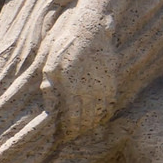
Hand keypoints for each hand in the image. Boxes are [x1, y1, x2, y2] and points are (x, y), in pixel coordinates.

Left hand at [41, 6, 115, 136]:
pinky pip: (111, 102)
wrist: (90, 27)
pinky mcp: (112, 78)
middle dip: (81, 129)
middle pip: (86, 118)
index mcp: (70, 86)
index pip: (72, 118)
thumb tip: (51, 107)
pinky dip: (107, 112)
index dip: (69, 130)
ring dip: (93, 123)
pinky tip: (102, 116)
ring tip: (88, 128)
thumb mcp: (50, 63)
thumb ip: (49, 86)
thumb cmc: (65, 44)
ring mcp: (102, 84)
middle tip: (76, 135)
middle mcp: (88, 88)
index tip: (66, 135)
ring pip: (100, 112)